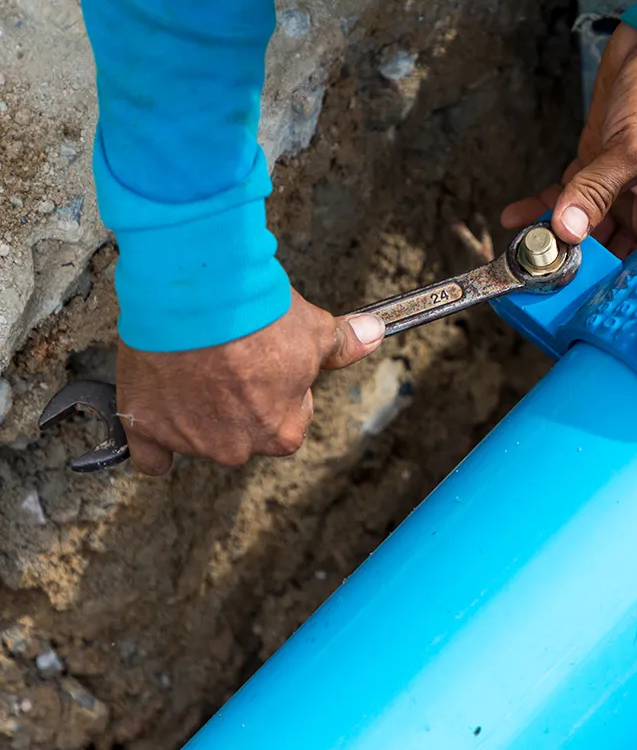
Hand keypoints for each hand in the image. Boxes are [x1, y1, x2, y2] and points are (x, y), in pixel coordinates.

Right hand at [115, 289, 383, 474]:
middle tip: (230, 359)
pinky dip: (152, 440)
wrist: (199, 296)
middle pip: (242, 432)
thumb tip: (376, 333)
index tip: (267, 363)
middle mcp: (237, 448)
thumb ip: (344, 344)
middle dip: (237, 403)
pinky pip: (148, 454)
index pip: (288, 422)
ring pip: (197, 435)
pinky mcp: (146, 426)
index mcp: (282, 433)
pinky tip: (155, 422)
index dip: (279, 390)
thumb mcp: (314, 330)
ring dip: (196, 409)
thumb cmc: (261, 315)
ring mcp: (189, 441)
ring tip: (195, 361)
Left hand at [502, 23, 636, 256]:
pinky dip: (542, 205)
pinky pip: (566, 193)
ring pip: (580, 222)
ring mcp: (616, 183)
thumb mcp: (634, 150)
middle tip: (538, 273)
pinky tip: (517, 218)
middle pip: (606, 247)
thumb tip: (568, 230)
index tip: (576, 291)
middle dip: (573, 260)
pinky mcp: (595, 162)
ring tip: (519, 250)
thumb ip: (597, 191)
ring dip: (550, 234)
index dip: (612, 279)